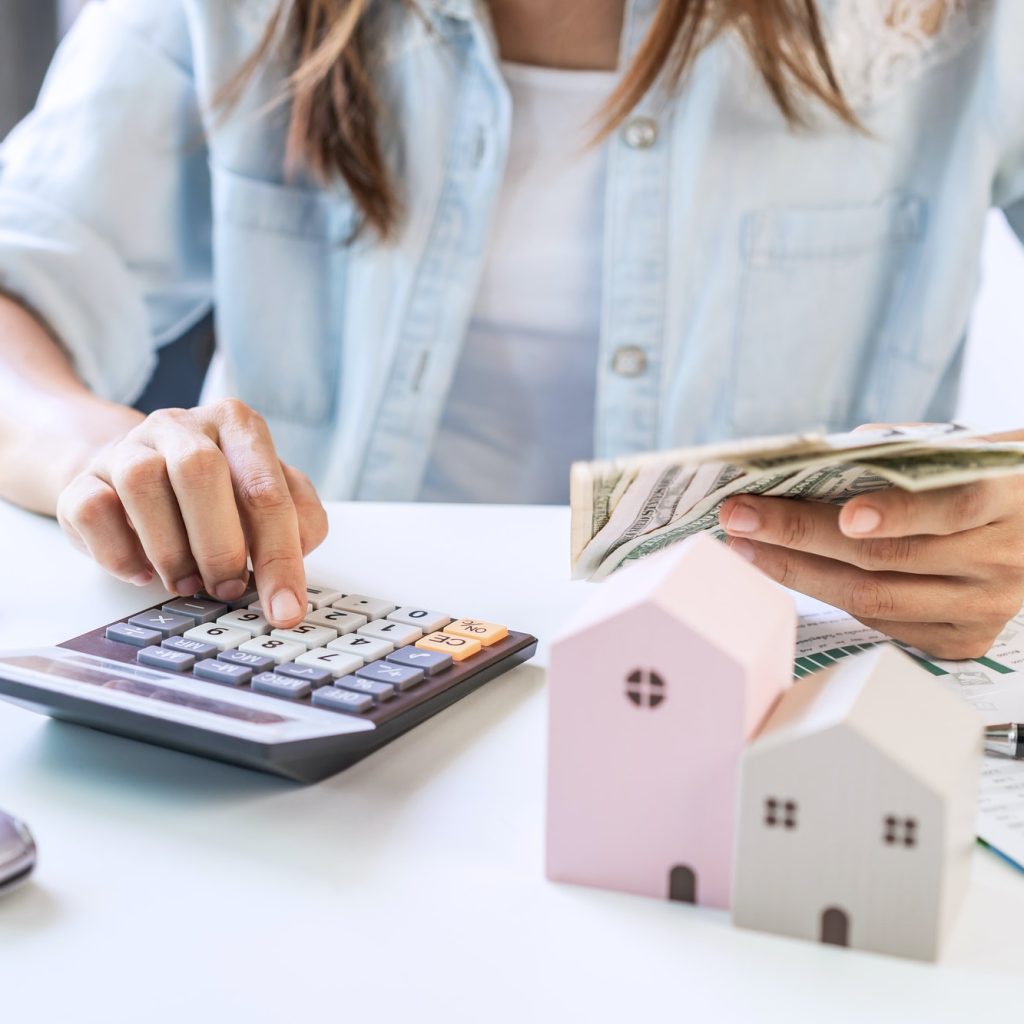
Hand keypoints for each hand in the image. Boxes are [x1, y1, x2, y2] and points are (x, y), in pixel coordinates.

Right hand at [56, 399, 327, 627]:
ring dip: (171, 551)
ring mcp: (128, 447)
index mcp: (237, 424)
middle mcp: (182, 426)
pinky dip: (120, 553)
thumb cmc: (217, 493)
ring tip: (189, 583)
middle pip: (200, 471)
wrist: (136, 474)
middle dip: (220, 545)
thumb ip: (298, 521)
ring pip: (142, 484)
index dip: (279, 557)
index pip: (265, 490)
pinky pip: (93, 511)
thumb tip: (296, 565)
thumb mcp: (268, 495)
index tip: (285, 610)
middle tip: (229, 589)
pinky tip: (143, 573)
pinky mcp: (84, 479)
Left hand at [718, 446, 1023, 659]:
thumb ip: (905, 452)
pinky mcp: (961, 641)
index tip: (844, 514)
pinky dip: (828, 595)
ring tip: (745, 545)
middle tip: (742, 516)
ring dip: (797, 571)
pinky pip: (882, 623)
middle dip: (802, 534)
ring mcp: (983, 609)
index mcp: (1011, 499)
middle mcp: (1003, 562)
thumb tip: (822, 460)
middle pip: (890, 557)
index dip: (897, 512)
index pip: (954, 506)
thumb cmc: (990, 478)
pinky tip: (786, 570)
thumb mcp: (969, 448)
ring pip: (875, 599)